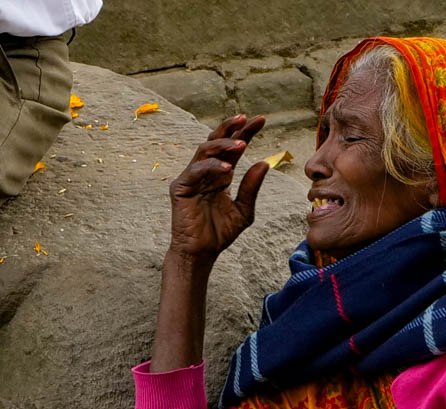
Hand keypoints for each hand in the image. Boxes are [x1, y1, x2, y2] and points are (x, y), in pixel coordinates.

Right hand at [168, 115, 268, 262]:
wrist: (202, 252)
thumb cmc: (220, 233)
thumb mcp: (243, 210)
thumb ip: (251, 187)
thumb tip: (264, 163)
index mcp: (220, 174)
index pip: (233, 147)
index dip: (246, 132)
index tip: (262, 120)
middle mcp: (205, 171)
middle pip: (217, 141)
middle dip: (232, 128)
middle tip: (248, 119)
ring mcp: (191, 176)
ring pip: (205, 149)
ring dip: (224, 144)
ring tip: (242, 143)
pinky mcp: (180, 186)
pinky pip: (196, 170)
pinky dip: (212, 167)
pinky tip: (228, 168)